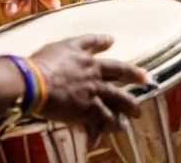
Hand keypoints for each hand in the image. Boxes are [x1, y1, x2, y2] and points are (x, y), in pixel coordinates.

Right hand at [30, 35, 148, 140]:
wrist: (35, 81)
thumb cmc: (47, 60)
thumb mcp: (69, 43)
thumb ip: (90, 41)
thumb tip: (111, 39)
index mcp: (92, 65)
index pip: (118, 68)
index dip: (133, 71)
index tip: (145, 76)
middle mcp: (95, 82)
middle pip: (118, 93)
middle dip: (130, 102)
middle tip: (139, 110)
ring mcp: (90, 99)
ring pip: (110, 112)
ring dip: (117, 121)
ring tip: (122, 128)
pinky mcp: (82, 113)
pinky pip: (93, 126)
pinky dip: (94, 134)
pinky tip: (95, 142)